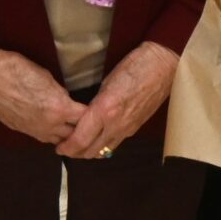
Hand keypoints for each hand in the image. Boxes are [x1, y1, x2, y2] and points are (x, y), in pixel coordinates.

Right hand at [0, 49, 85, 145]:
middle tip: (90, 123)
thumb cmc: (17, 69)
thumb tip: (66, 100)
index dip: (94, 115)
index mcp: (59, 108)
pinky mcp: (22, 131)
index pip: (86, 118)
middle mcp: (49, 125)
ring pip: (59, 141)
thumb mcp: (47, 77)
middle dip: (83, 129)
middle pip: (75, 135)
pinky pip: (43, 138)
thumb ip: (60, 93)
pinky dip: (52, 134)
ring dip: (67, 135)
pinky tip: (55, 126)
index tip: (98, 111)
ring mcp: (34, 131)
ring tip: (74, 128)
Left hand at [58, 43, 179, 160]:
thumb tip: (84, 117)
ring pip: (103, 152)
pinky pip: (115, 143)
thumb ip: (95, 104)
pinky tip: (98, 139)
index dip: (67, 147)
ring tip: (79, 146)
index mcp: (105, 110)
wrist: (162, 66)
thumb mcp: (106, 82)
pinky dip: (103, 146)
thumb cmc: (133, 66)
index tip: (58, 147)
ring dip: (89, 152)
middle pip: (90, 151)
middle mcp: (116, 124)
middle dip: (75, 153)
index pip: (80, 139)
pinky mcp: (136, 128)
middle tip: (65, 149)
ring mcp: (127, 128)